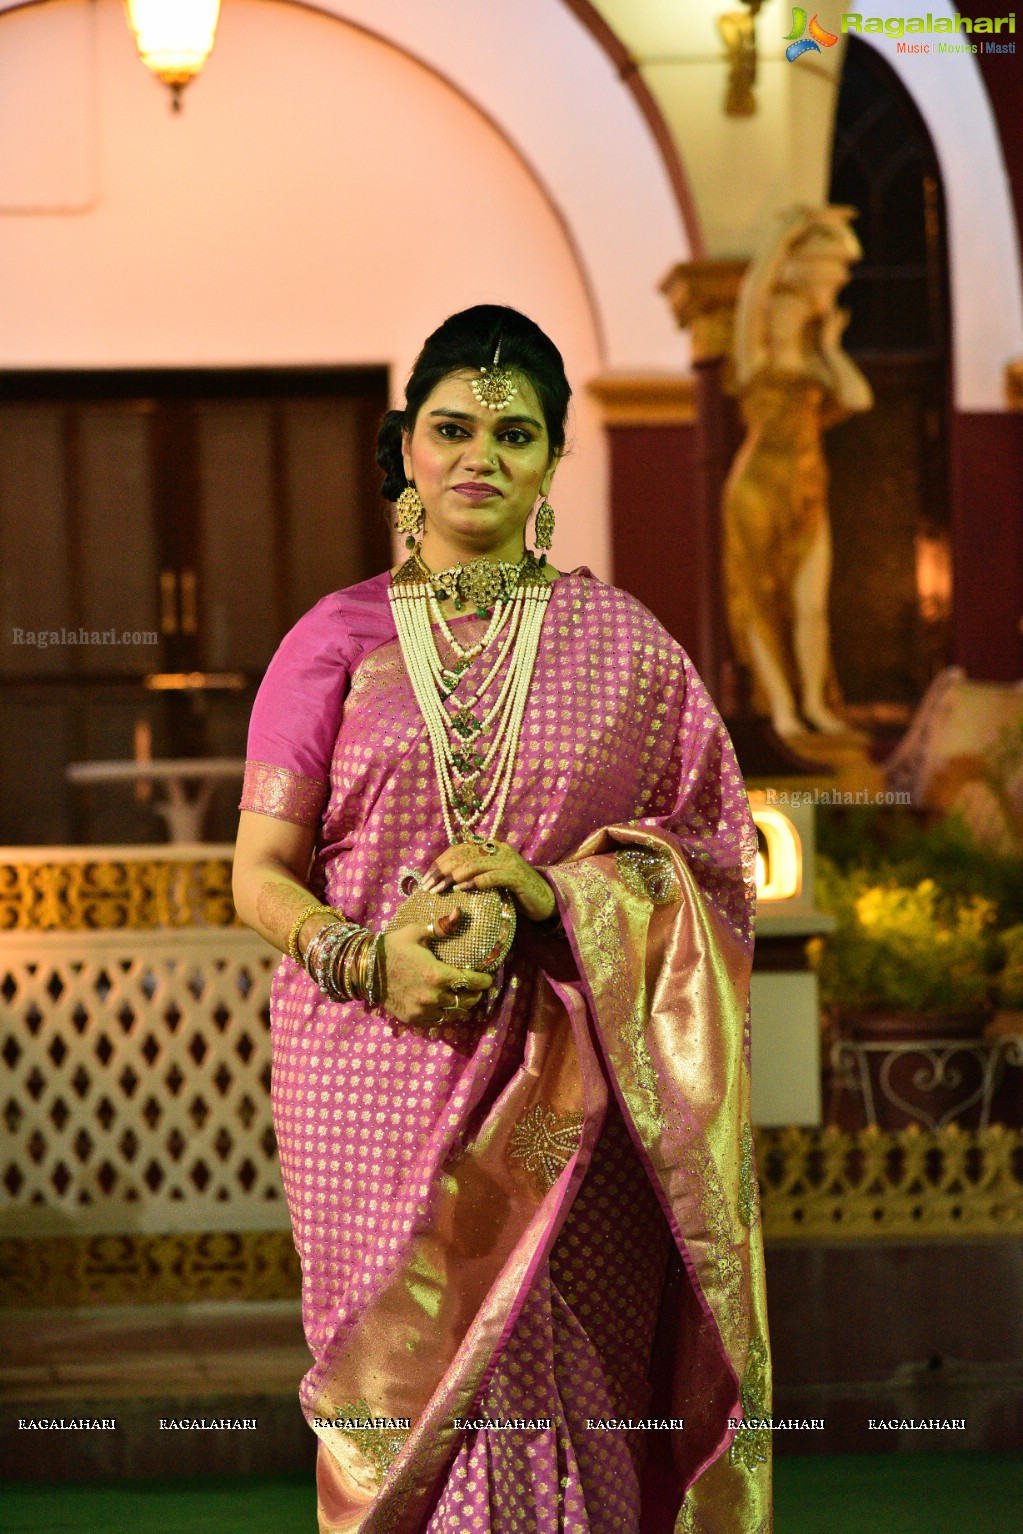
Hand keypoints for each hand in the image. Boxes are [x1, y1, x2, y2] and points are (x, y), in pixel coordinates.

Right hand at [381, 910, 491, 1029]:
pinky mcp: (413, 1019)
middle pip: (466, 1000)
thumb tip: (459, 912)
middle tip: (478, 987)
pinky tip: (446, 1005)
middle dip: (476, 994)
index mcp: (437, 975)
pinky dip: (445, 1013)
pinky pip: (438, 1021)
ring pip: (454, 1013)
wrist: (365, 969)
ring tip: (465, 997)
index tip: (488, 978)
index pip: (471, 982)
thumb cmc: (392, 947)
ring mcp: (423, 1011)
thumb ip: (441, 927)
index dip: (484, 981)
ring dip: (462, 1006)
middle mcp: (433, 997)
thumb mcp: (416, 933)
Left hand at [420, 841, 555, 923]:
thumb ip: (472, 874)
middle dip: (442, 871)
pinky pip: (492, 876)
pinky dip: (475, 882)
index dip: (440, 863)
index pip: (459, 849)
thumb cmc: (514, 892)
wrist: (545, 899)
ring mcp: (508, 861)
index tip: (425, 879)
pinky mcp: (517, 876)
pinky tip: (461, 889)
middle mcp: (498, 849)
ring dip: (454, 877)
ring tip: (440, 888)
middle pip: (463, 855)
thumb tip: (443, 880)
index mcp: (490, 847)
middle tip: (428, 887)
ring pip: (474, 864)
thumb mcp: (490, 879)